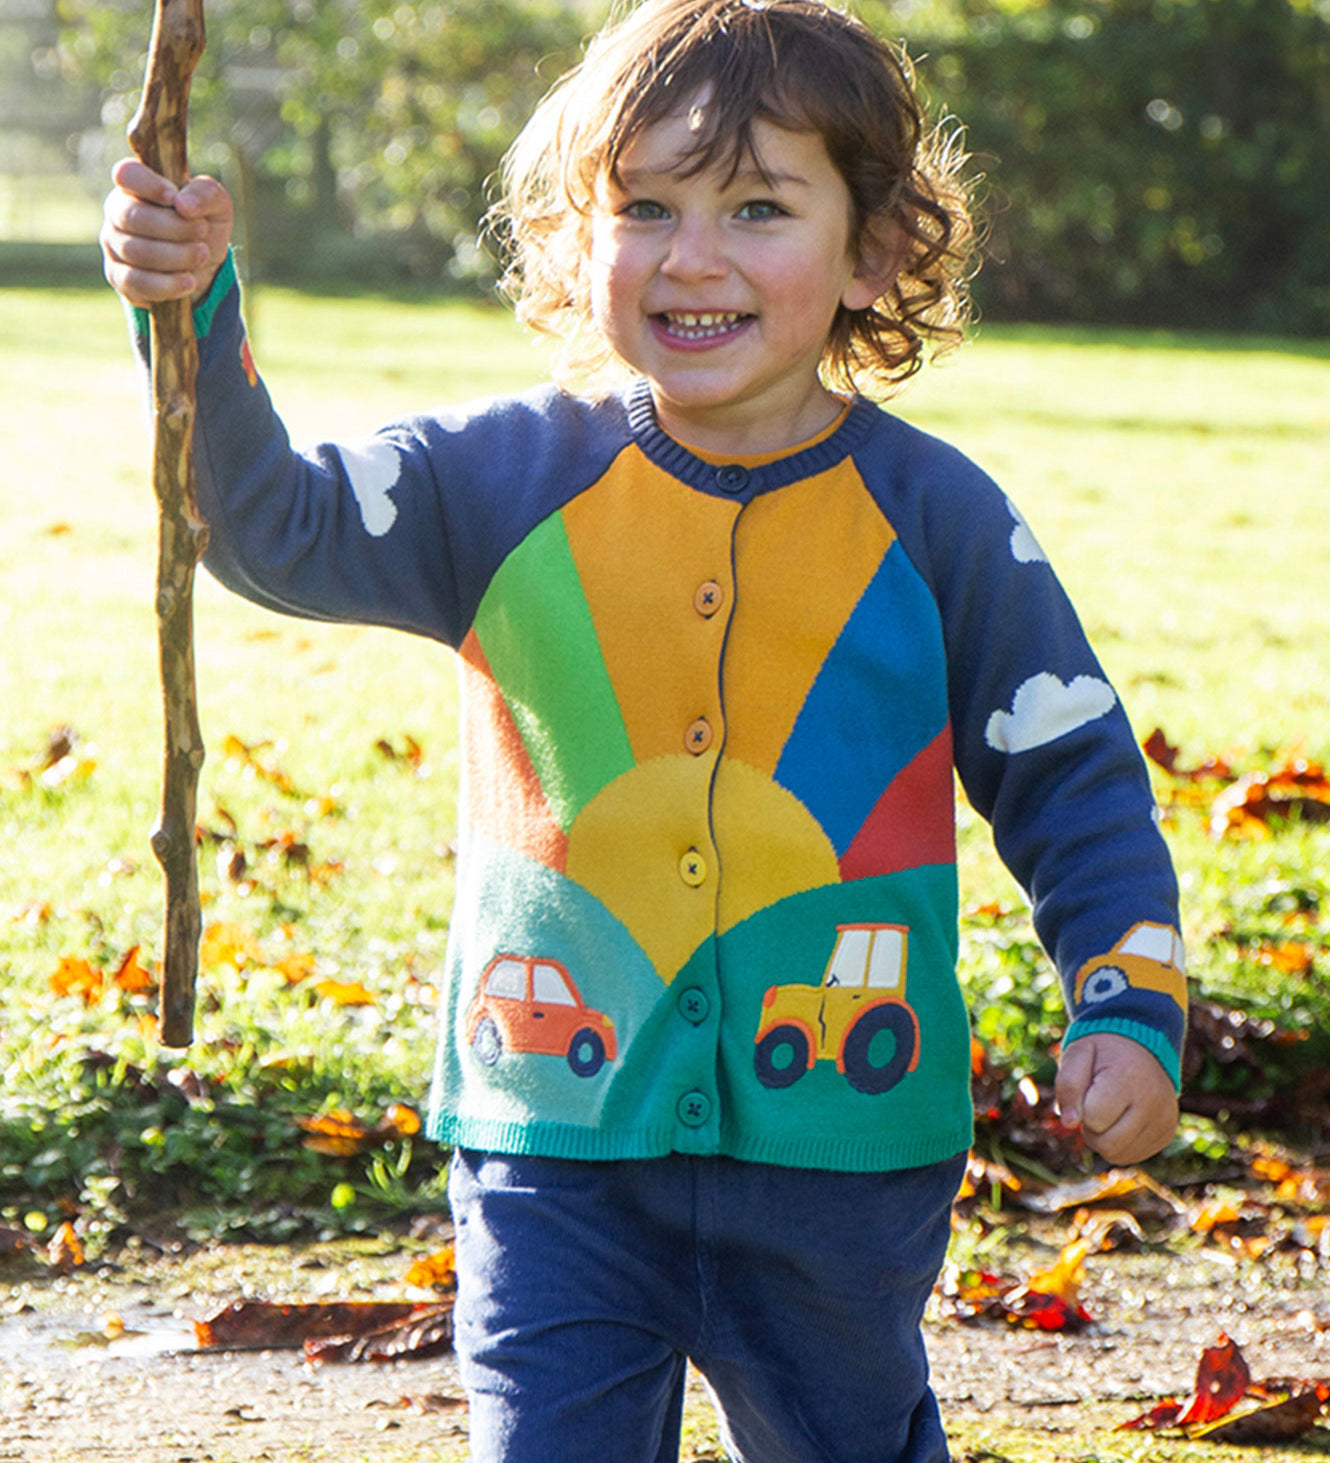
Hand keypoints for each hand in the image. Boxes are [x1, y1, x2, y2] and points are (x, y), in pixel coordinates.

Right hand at [101, 158, 233, 306]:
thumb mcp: (217, 206)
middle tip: (202, 232)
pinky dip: (166, 284)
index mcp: (136, 185)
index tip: (174, 198)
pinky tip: (189, 282)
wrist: (203, 269)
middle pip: (130, 216)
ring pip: (134, 250)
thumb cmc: (203, 226)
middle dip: (173, 227)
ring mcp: (114, 244)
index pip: (125, 174)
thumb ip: (206, 193)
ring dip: (175, 256)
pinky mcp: (118, 276)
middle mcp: (117, 211)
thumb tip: (184, 205)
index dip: (148, 185)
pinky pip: (134, 281)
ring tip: (202, 255)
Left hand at [1055, 1031, 1178, 1165]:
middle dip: (1090, 1129)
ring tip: (1106, 1112)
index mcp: (1129, 1077)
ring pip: (1118, 1155)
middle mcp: (1153, 1101)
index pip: (1093, 1118)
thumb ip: (1067, 1085)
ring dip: (1102, 1139)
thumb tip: (1069, 1123)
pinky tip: (1119, 1121)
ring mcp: (1164, 1120)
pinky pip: (1131, 1156)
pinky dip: (1117, 1144)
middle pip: (1107, 1144)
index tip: (1088, 1089)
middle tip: (1092, 1105)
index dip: (1081, 1107)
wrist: (1138, 1048)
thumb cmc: (1101, 1054)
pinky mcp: (1166, 1133)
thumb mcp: (1077, 1055)